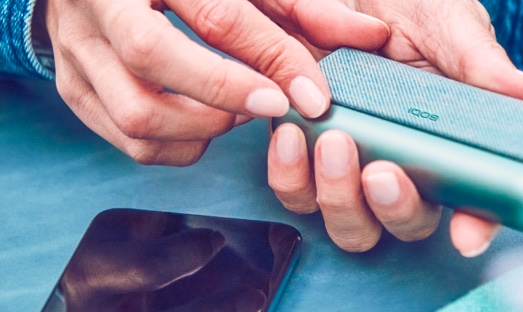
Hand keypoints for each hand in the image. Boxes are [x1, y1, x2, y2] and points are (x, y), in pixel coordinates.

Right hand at [43, 0, 386, 164]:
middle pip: (154, 59)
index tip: (312, 97)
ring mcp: (79, 52)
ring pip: (135, 114)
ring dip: (201, 127)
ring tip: (235, 113)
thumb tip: (368, 38)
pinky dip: (177, 146)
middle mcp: (100, 6)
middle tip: (271, 106)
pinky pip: (127, 140)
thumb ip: (301, 8)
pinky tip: (204, 125)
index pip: (217, 15)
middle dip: (225, 95)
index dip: (271, 60)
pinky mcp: (74, 90)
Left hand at [264, 0, 522, 255]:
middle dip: (393, 208)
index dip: (473, 226)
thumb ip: (480, 63)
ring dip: (337, 194)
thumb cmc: (411, 11)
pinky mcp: (306, 151)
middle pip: (402, 222)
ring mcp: (352, 164)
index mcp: (448, 146)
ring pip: (346, 218)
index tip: (467, 234)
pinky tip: (291, 133)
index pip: (471, 203)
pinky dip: (288, 171)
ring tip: (332, 140)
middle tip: (382, 171)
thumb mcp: (449, 28)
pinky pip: (294, 187)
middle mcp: (403, 165)